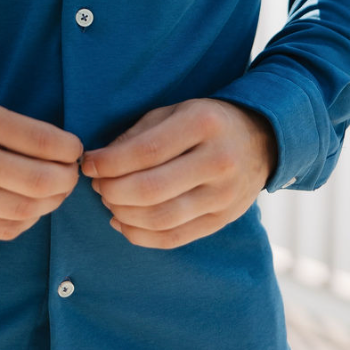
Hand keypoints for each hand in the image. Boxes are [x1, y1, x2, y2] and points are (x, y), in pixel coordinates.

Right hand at [0, 91, 83, 240]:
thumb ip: (9, 127)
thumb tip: (58, 150)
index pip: (43, 142)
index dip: (69, 148)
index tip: (73, 149)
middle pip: (41, 181)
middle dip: (67, 179)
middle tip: (70, 173)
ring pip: (27, 209)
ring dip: (51, 202)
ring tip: (53, 191)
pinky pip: (4, 229)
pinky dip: (27, 220)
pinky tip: (29, 207)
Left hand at [79, 98, 277, 248]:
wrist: (262, 141)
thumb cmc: (206, 122)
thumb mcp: (175, 111)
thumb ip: (138, 134)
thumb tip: (100, 162)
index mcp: (203, 124)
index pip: (146, 151)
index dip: (109, 163)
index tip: (88, 164)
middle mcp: (218, 161)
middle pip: (151, 189)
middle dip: (113, 190)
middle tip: (98, 185)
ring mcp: (224, 196)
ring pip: (161, 218)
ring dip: (124, 214)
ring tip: (109, 201)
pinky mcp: (223, 220)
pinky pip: (175, 238)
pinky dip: (141, 236)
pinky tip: (123, 222)